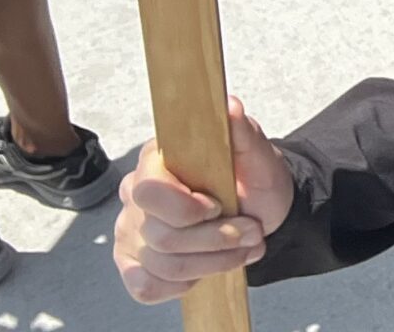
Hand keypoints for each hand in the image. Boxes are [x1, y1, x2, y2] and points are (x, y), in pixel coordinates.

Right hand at [113, 97, 295, 304]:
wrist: (262, 211)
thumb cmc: (254, 181)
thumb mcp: (260, 157)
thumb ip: (243, 133)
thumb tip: (229, 107)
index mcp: (157, 160)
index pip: (149, 190)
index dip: (186, 208)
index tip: (221, 206)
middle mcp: (134, 194)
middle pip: (160, 235)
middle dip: (215, 239)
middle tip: (252, 231)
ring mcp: (131, 231)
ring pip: (162, 263)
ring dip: (214, 262)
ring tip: (246, 247)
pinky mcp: (134, 262)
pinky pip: (145, 286)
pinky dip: (182, 284)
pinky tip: (206, 269)